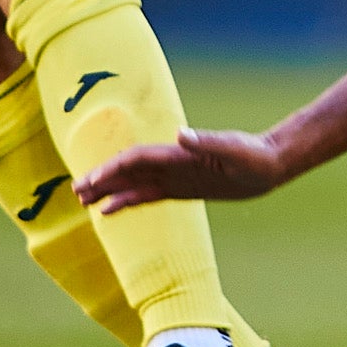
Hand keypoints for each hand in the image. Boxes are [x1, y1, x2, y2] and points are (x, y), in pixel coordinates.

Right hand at [76, 128, 290, 211]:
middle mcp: (173, 162)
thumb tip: (181, 135)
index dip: (113, 169)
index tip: (92, 181)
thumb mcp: (235, 150)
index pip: (137, 159)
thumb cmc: (256, 156)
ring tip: (82, 200)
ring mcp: (176, 176)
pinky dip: (126, 201)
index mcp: (180, 153)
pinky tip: (109, 211)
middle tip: (75, 191)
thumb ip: (209, 142)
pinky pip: (148, 195)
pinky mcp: (183, 188)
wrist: (271, 164)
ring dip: (108, 189)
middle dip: (101, 178)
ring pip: (133, 183)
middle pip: (128, 169)